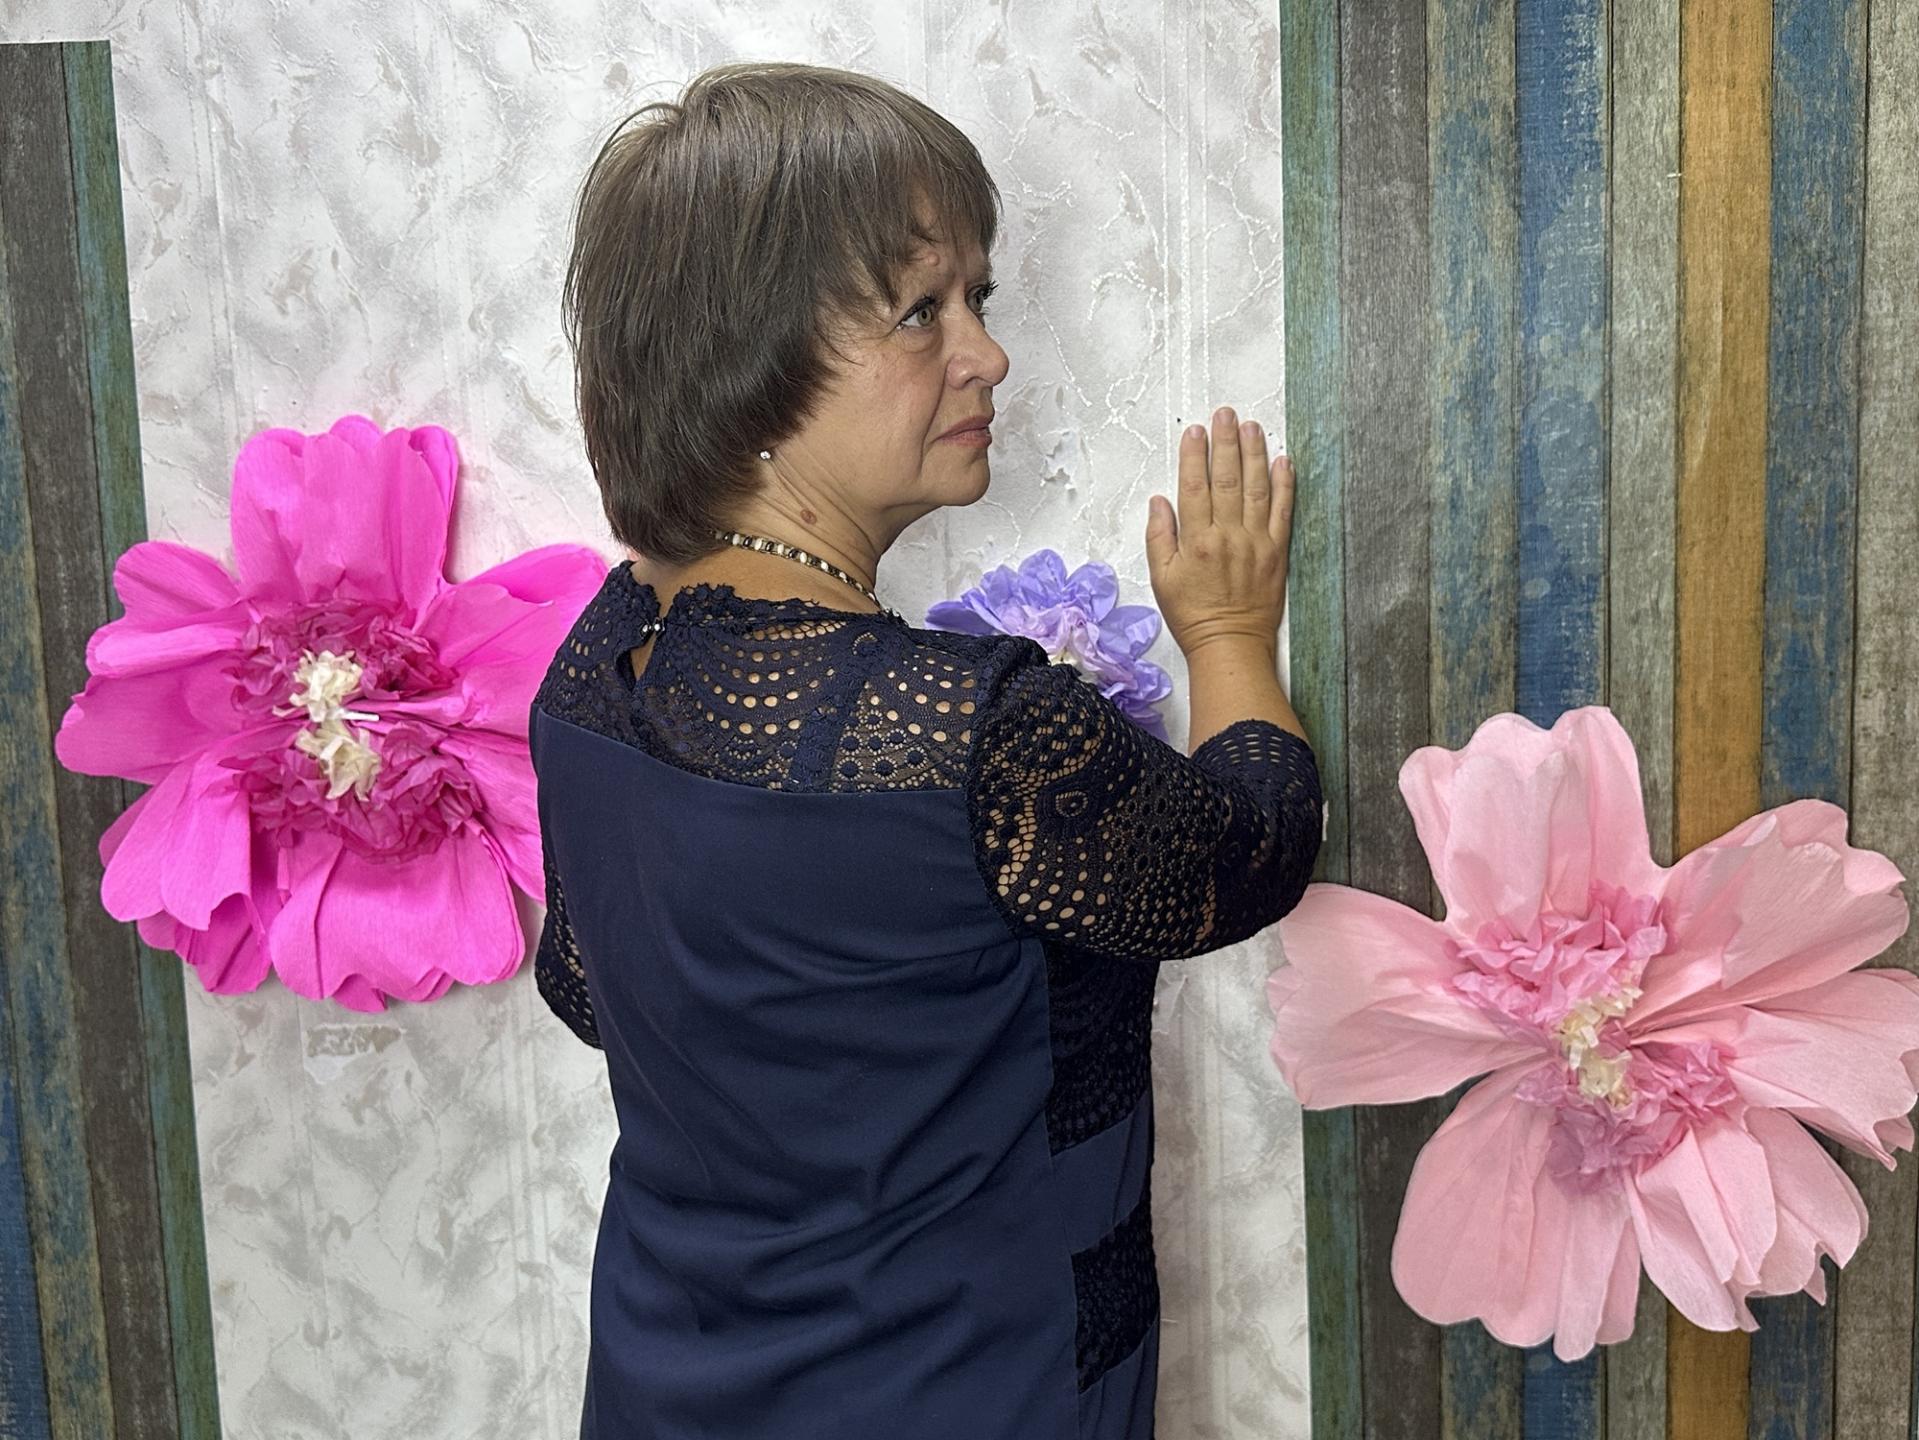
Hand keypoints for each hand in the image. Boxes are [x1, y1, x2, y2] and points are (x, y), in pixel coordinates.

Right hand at [1144, 405, 1294, 656]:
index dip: (1195, 455)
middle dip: (1225, 442)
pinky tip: (1282, 461)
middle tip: (1225, 414)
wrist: (1230, 644)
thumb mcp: (1161, 579)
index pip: (1195, 486)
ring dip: (1254, 453)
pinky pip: (1283, 511)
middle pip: (1227, 478)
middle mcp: (1228, 536)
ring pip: (1256, 488)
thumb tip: (1160, 501)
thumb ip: (1159, 536)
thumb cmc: (1192, 615)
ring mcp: (1257, 542)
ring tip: (1251, 426)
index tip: (1195, 431)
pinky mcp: (1278, 552)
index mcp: (1196, 541)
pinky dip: (1284, 484)